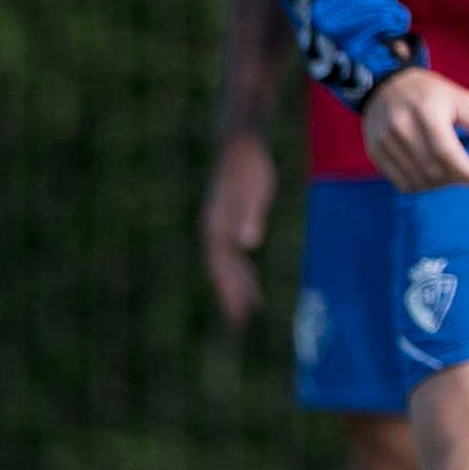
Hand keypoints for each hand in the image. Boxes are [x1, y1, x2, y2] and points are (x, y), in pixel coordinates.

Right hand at [201, 132, 276, 325]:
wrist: (240, 146)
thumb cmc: (249, 168)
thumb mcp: (254, 192)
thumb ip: (249, 218)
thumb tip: (247, 244)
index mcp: (216, 226)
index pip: (221, 266)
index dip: (229, 290)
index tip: (239, 312)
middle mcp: (213, 230)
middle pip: (220, 270)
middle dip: (230, 296)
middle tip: (241, 323)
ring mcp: (219, 227)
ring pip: (227, 265)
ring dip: (237, 287)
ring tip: (249, 311)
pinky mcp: (229, 223)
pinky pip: (234, 255)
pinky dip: (242, 272)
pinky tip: (252, 284)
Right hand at [362, 69, 468, 191]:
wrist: (386, 86)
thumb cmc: (431, 94)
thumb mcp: (460, 99)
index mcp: (425, 111)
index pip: (445, 151)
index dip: (464, 171)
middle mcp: (400, 126)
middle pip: (431, 169)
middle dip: (454, 179)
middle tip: (464, 175)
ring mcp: (384, 140)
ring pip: (416, 179)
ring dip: (438, 185)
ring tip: (448, 174)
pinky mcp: (374, 151)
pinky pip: (400, 182)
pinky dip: (419, 186)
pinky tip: (429, 176)